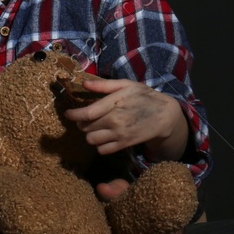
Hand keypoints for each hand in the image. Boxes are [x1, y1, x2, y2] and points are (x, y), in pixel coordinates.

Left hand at [65, 77, 185, 157]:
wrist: (164, 115)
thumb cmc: (144, 96)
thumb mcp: (126, 85)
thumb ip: (104, 85)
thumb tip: (84, 83)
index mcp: (114, 103)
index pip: (87, 113)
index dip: (73, 115)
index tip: (68, 114)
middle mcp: (115, 120)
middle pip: (86, 127)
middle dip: (82, 123)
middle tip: (87, 119)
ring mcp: (119, 134)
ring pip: (91, 140)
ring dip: (90, 134)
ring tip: (95, 128)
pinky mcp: (124, 144)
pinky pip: (102, 150)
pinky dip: (99, 145)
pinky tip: (104, 137)